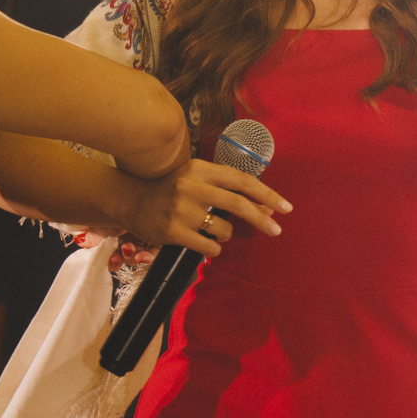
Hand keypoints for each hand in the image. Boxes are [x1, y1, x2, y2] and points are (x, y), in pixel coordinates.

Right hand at [121, 157, 289, 256]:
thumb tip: (267, 207)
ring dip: (226, 234)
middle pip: (238, 204)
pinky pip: (209, 246)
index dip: (267, 194)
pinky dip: (214, 248)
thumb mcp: (199, 180)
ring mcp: (182, 210)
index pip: (242, 181)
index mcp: (201, 169)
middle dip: (261, 219)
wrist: (130, 199)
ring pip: (224, 229)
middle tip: (277, 230)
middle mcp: (192, 187)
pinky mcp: (173, 231)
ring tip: (212, 230)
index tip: (286, 208)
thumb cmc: (172, 189)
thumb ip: (229, 190)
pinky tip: (205, 243)